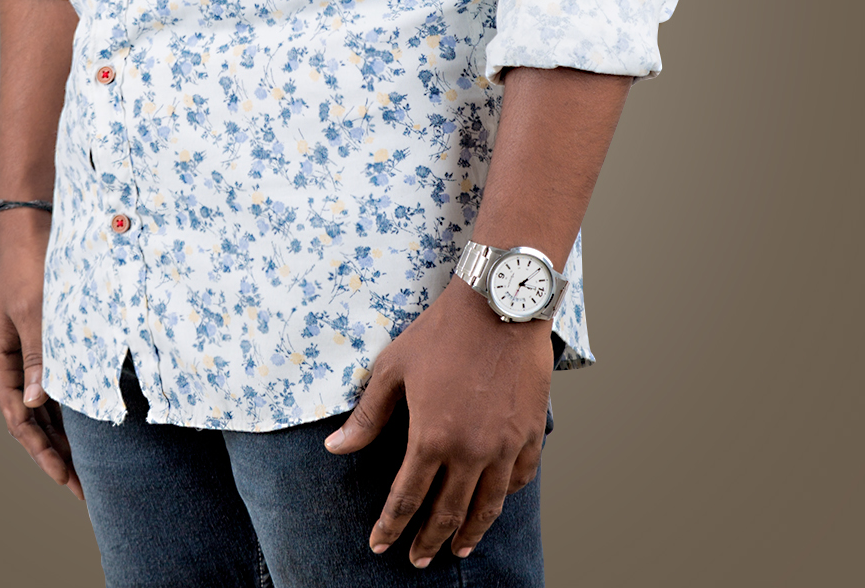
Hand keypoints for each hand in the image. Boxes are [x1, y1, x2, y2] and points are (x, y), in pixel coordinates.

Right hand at [0, 209, 84, 501]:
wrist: (32, 222)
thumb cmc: (30, 264)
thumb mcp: (35, 311)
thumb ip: (39, 356)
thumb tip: (38, 404)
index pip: (20, 420)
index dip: (43, 454)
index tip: (66, 480)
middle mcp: (9, 361)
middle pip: (32, 420)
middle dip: (56, 454)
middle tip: (84, 488)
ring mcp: (25, 351)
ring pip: (44, 405)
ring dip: (64, 433)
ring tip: (88, 465)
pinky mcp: (43, 337)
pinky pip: (54, 381)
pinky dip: (69, 405)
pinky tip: (88, 421)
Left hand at [324, 275, 552, 567]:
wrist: (499, 304)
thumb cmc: (441, 331)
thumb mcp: (394, 367)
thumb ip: (368, 415)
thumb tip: (335, 447)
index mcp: (432, 438)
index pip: (406, 498)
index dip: (390, 526)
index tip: (380, 545)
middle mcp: (470, 452)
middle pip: (448, 513)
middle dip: (429, 542)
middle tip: (417, 560)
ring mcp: (505, 446)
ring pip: (487, 506)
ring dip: (470, 533)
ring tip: (458, 549)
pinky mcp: (530, 433)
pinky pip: (520, 479)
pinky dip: (505, 497)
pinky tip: (494, 503)